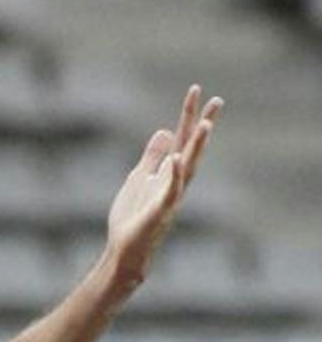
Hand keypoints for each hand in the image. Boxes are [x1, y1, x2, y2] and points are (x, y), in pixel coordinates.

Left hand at [105, 86, 220, 289]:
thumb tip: (165, 131)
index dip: (188, 115)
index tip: (196, 90)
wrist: (124, 251)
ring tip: (205, 125)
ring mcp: (169, 196)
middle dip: (203, 125)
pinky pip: (169, 191)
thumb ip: (152, 156)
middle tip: (217, 100)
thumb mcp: (139, 178)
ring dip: (196, 147)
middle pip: (192, 148)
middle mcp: (174, 181)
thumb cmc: (132, 218)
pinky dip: (173, 175)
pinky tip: (176, 158)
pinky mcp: (159, 212)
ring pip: (188, 167)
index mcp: (168, 172)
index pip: (182, 138)